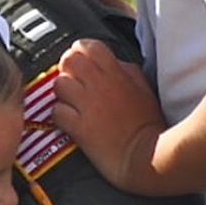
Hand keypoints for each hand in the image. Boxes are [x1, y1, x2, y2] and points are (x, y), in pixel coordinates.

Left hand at [53, 38, 166, 194]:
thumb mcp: (145, 90)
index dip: (80, 51)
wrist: (147, 159)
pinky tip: (68, 121)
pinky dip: (59, 116)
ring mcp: (88, 106)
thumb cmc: (149, 127)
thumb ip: (127, 71)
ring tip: (70, 102)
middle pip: (68, 60)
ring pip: (59, 84)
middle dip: (66, 68)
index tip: (81, 60)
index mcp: (117, 74)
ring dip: (61, 93)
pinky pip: (56, 112)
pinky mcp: (79, 127)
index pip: (89, 45)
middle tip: (72, 80)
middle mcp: (100, 85)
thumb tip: (114, 63)